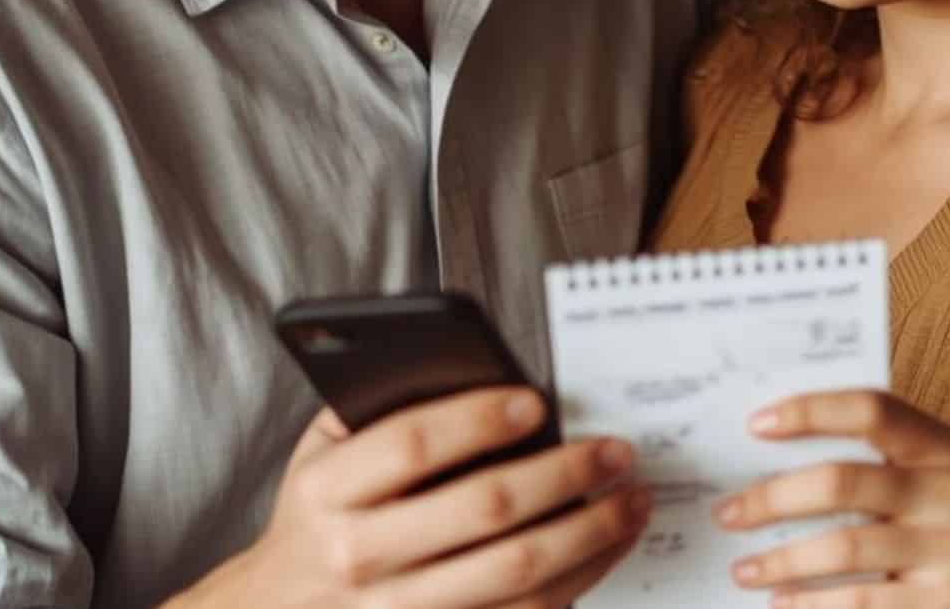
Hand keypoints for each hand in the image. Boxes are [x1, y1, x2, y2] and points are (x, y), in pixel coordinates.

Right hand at [172, 387, 651, 608]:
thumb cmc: (317, 517)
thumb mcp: (322, 453)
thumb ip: (381, 408)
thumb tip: (477, 371)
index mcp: (327, 493)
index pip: (411, 445)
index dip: (478, 419)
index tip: (537, 401)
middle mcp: (359, 557)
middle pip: (482, 510)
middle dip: (563, 474)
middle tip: (614, 449)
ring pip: (516, 574)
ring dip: (589, 532)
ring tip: (632, 498)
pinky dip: (580, 579)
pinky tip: (608, 545)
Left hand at [712, 389, 949, 607]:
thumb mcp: (944, 486)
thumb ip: (884, 462)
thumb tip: (773, 449)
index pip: (874, 409)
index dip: (811, 410)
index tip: (756, 423)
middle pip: (842, 482)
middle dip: (771, 498)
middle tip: (727, 513)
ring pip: (842, 549)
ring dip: (779, 561)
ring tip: (744, 569)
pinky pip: (859, 605)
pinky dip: (810, 605)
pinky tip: (783, 605)